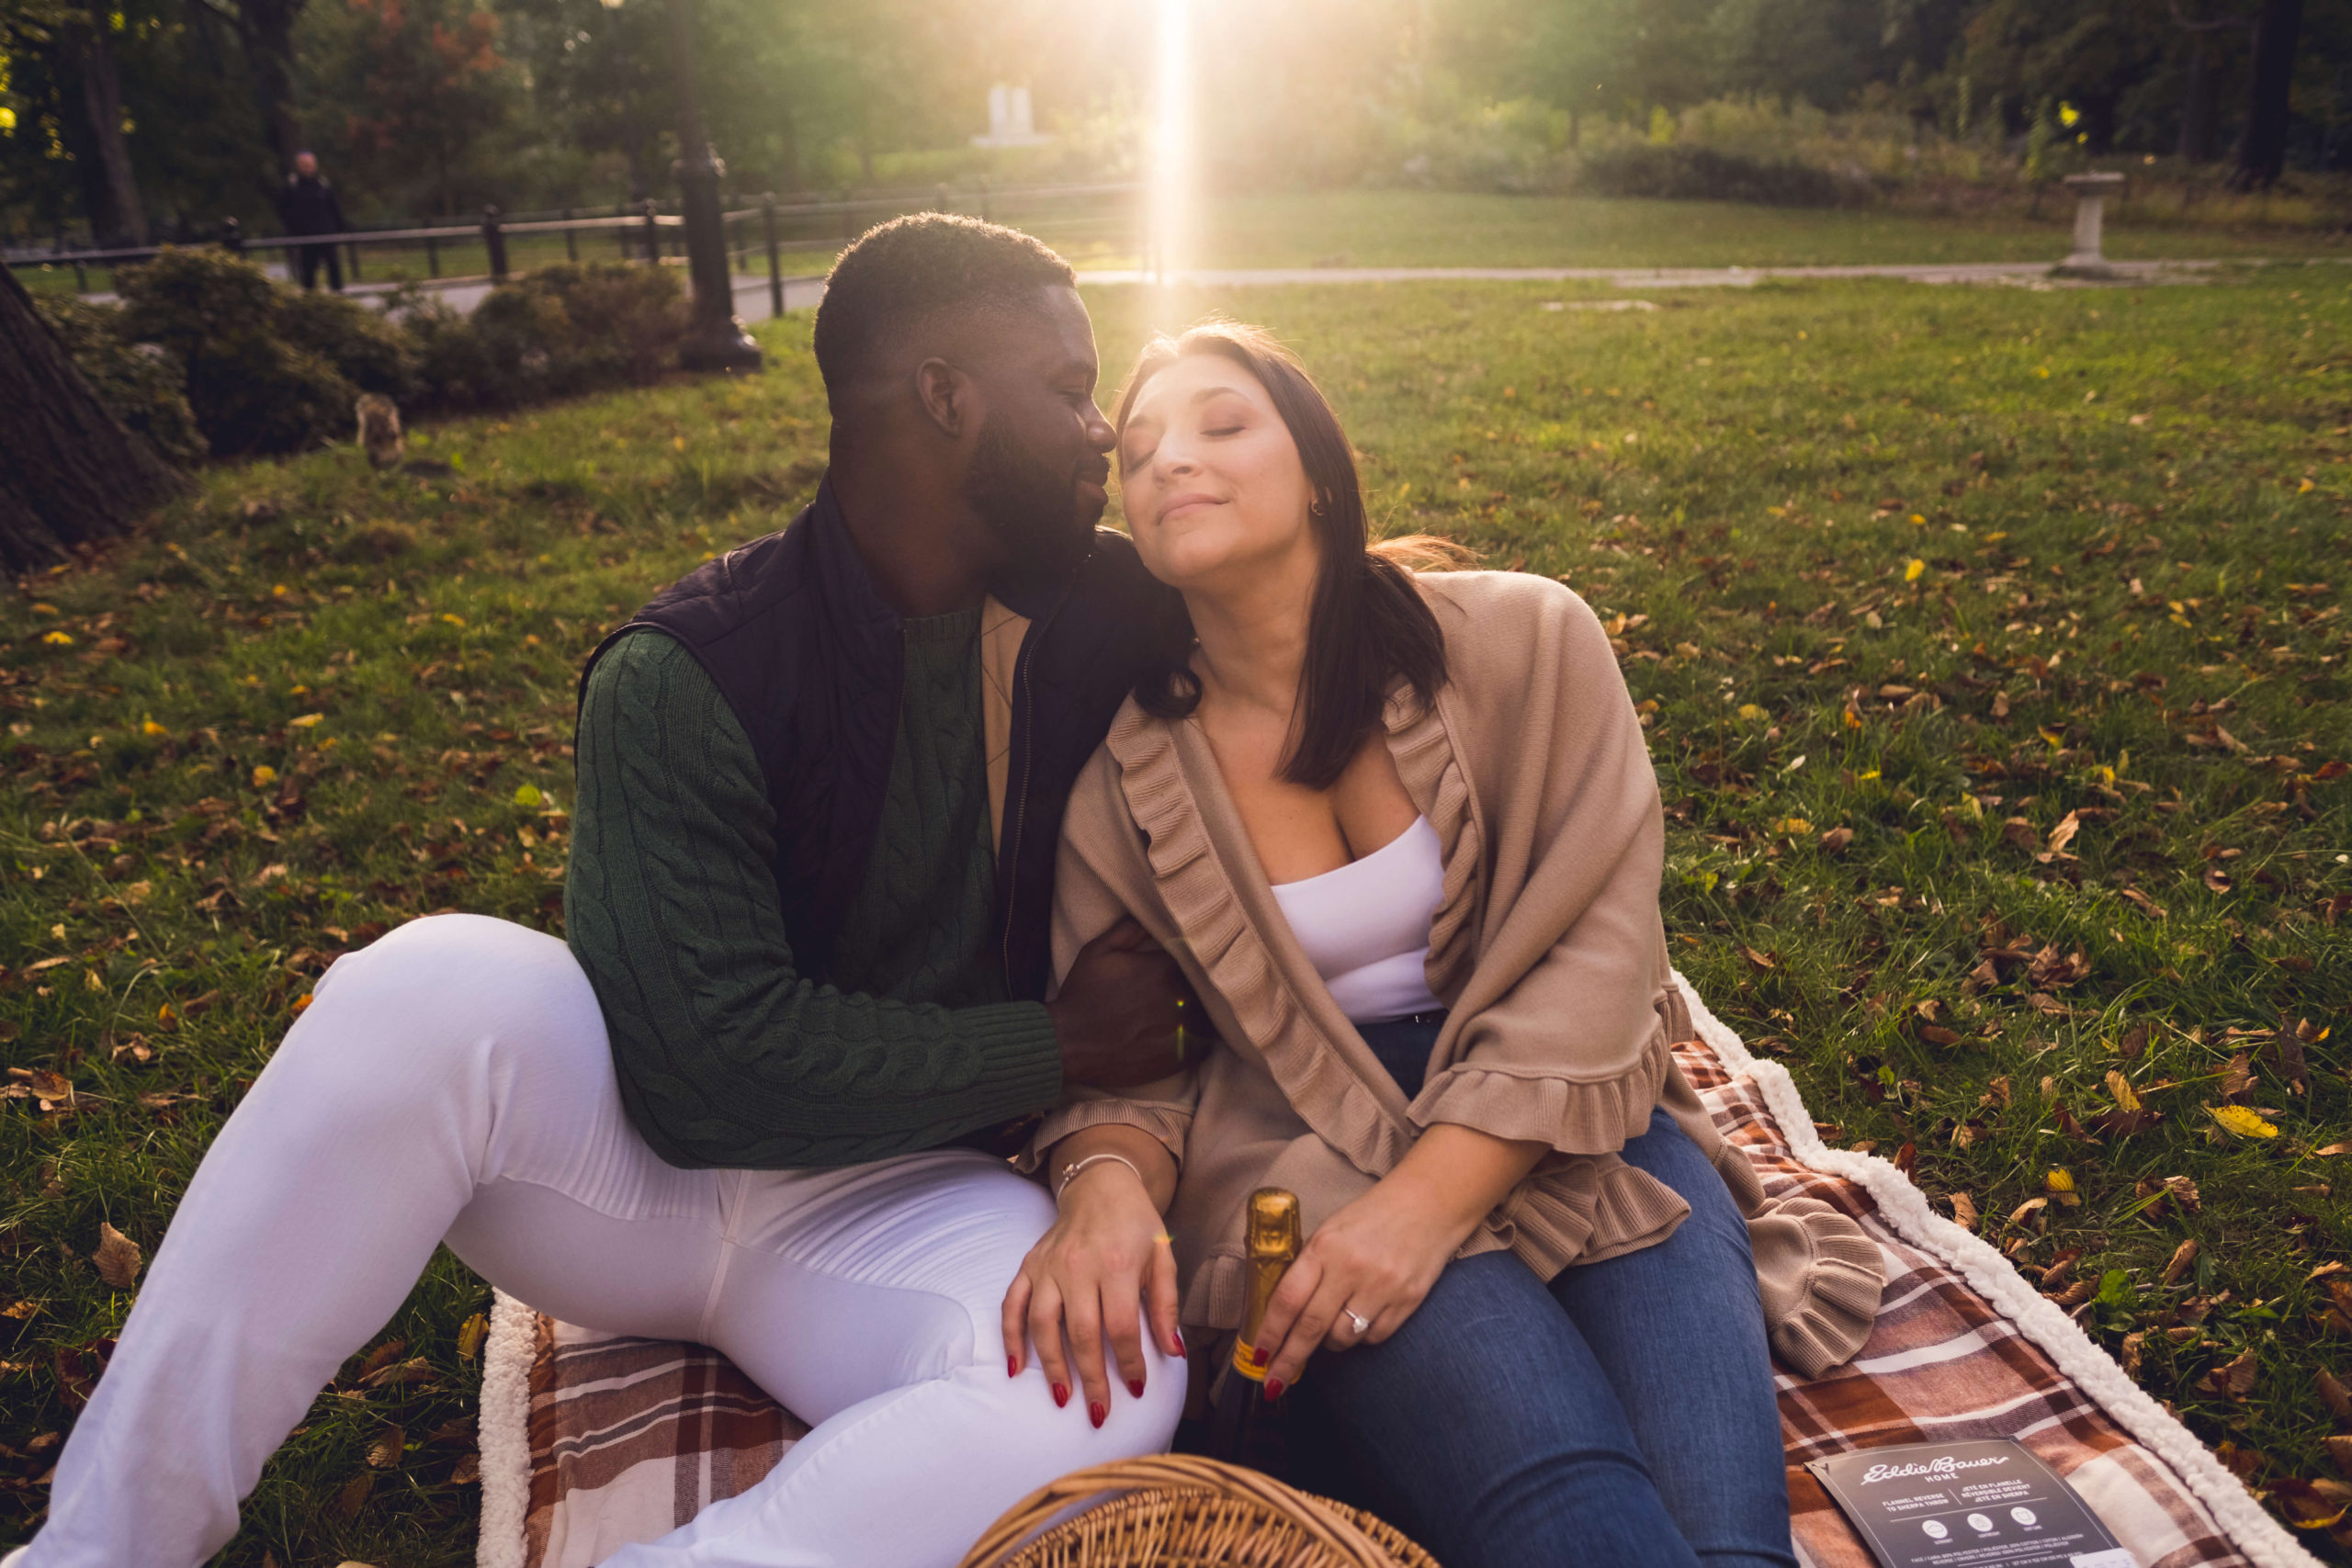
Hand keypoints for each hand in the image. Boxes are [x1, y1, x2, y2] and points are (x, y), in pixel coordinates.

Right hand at [1002, 1161, 1184, 1426]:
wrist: (1101, 1185)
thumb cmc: (1136, 1225)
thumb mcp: (1163, 1259)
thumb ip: (1166, 1306)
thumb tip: (1172, 1352)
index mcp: (1118, 1265)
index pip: (1121, 1326)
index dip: (1128, 1363)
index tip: (1136, 1389)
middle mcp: (1079, 1266)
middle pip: (1081, 1333)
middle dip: (1091, 1378)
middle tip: (1099, 1413)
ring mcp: (1049, 1266)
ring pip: (1043, 1324)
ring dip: (1051, 1366)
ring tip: (1062, 1397)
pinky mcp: (1029, 1266)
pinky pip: (1013, 1305)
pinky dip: (1011, 1337)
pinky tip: (1016, 1368)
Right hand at [1047, 917, 1213, 1088]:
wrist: (1069, 1044)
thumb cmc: (1081, 995)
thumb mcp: (1097, 951)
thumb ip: (1128, 929)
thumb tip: (1151, 916)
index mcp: (1164, 968)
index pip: (1196, 956)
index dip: (1195, 958)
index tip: (1192, 961)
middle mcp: (1179, 998)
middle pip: (1209, 986)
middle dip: (1205, 985)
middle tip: (1199, 986)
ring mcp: (1182, 1030)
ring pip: (1212, 1016)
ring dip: (1207, 1012)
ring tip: (1198, 1010)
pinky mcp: (1180, 1057)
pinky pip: (1206, 1044)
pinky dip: (1202, 1038)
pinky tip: (1191, 1033)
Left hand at [1248, 1182, 1462, 1397]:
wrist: (1429, 1203)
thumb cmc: (1372, 1217)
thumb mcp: (1330, 1230)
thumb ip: (1309, 1266)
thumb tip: (1285, 1311)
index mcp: (1325, 1248)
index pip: (1288, 1300)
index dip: (1270, 1333)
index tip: (1258, 1355)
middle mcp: (1351, 1269)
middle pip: (1311, 1328)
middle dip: (1288, 1361)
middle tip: (1273, 1383)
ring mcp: (1381, 1288)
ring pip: (1342, 1338)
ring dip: (1329, 1343)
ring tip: (1331, 1327)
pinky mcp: (1407, 1301)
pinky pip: (1373, 1337)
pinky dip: (1361, 1336)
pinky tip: (1362, 1317)